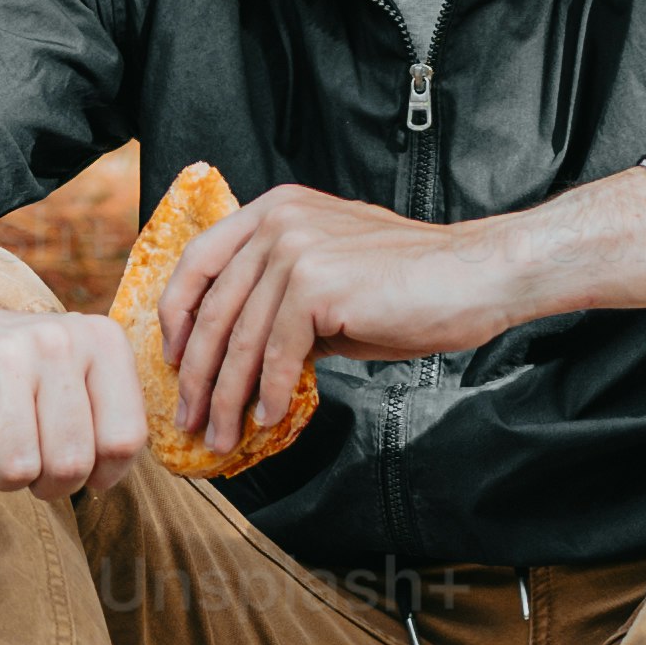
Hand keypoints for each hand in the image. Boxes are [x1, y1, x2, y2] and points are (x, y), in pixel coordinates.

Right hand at [0, 273, 157, 496]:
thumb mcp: (79, 379)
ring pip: (17, 468)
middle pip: (70, 463)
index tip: (80, 463)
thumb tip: (102, 481)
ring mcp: (4, 352)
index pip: (123, 440)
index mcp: (102, 342)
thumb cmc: (22, 372)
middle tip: (31, 457)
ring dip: (3, 475)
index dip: (101, 472)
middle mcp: (58, 339)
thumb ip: (109, 426)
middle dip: (48, 483)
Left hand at [145, 185, 557, 471]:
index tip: (170, 360)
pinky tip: (270, 418)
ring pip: (241, 339)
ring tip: (221, 434)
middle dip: (195, 374)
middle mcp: (278, 221)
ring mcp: (295, 248)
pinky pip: (279, 353)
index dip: (176, 316)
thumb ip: (281, 303)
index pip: (200, 261)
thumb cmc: (411, 285)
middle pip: (213, 309)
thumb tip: (239, 358)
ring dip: (227, 397)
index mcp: (275, 210)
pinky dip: (271, 393)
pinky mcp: (316, 284)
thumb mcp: (330, 282)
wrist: (474, 277)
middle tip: (187, 418)